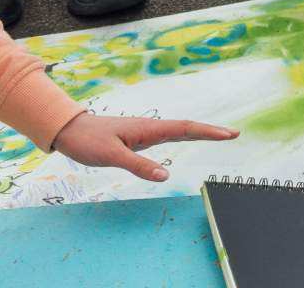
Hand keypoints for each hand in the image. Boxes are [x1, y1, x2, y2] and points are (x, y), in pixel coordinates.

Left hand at [49, 112, 237, 181]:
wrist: (69, 130)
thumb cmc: (88, 141)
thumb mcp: (111, 156)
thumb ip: (138, 165)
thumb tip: (166, 175)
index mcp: (148, 130)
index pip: (185, 129)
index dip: (208, 132)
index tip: (229, 134)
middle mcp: (150, 129)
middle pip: (187, 128)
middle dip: (211, 131)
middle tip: (234, 134)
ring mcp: (145, 133)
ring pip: (179, 131)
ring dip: (200, 133)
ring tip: (219, 136)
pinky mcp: (138, 139)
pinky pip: (168, 137)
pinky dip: (184, 137)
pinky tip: (188, 139)